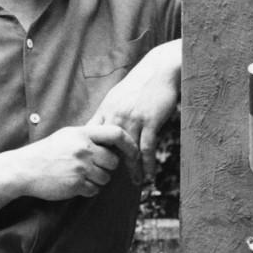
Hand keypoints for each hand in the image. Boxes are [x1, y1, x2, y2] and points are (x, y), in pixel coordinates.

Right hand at [24, 119, 137, 199]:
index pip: (116, 133)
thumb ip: (89, 136)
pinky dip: (88, 190)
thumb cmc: (47, 152)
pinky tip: (75, 184)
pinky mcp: (76, 184)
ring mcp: (80, 167)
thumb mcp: (67, 136)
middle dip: (107, 167)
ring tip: (80, 175)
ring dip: (98, 180)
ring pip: (106, 178)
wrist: (24, 169)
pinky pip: (95, 190)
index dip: (129, 144)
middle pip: (113, 161)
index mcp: (82, 133)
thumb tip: (115, 140)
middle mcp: (83, 149)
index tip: (133, 152)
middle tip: (92, 167)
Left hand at [90, 39, 181, 185]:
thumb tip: (103, 127)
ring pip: (128, 152)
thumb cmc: (141, 83)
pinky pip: (146, 149)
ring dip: (132, 170)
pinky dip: (147, 164)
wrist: (160, 69)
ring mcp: (133, 119)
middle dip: (109, 166)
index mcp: (106, 110)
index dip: (92, 153)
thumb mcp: (118, 95)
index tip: (94, 167)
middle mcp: (116, 116)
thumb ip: (110, 112)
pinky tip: (149, 175)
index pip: (93, 137)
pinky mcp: (149, 122)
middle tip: (112, 182)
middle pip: (108, 148)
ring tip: (135, 182)